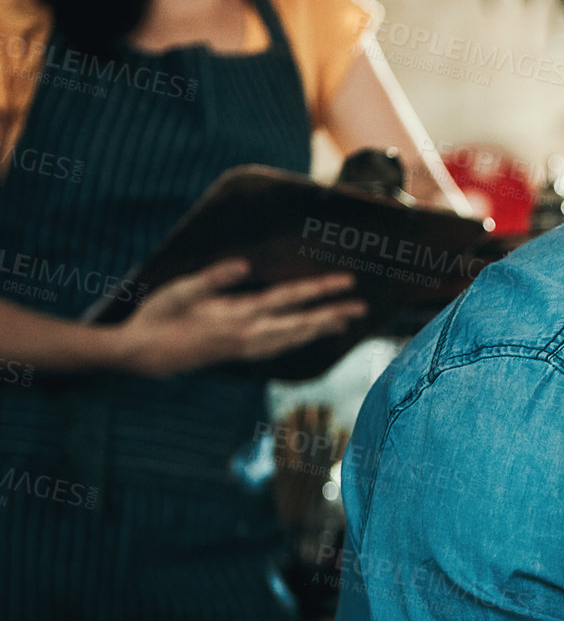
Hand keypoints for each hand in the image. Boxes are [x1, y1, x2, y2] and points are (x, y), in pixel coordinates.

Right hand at [114, 259, 366, 377]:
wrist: (145, 355)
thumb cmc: (160, 316)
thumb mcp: (181, 291)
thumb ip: (214, 278)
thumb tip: (244, 265)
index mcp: (239, 315)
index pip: (290, 299)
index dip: (320, 290)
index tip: (346, 282)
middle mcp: (250, 335)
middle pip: (301, 324)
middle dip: (332, 314)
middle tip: (362, 308)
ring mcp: (246, 348)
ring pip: (293, 339)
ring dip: (320, 330)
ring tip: (344, 322)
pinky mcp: (239, 355)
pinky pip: (279, 348)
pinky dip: (299, 341)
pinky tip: (307, 337)